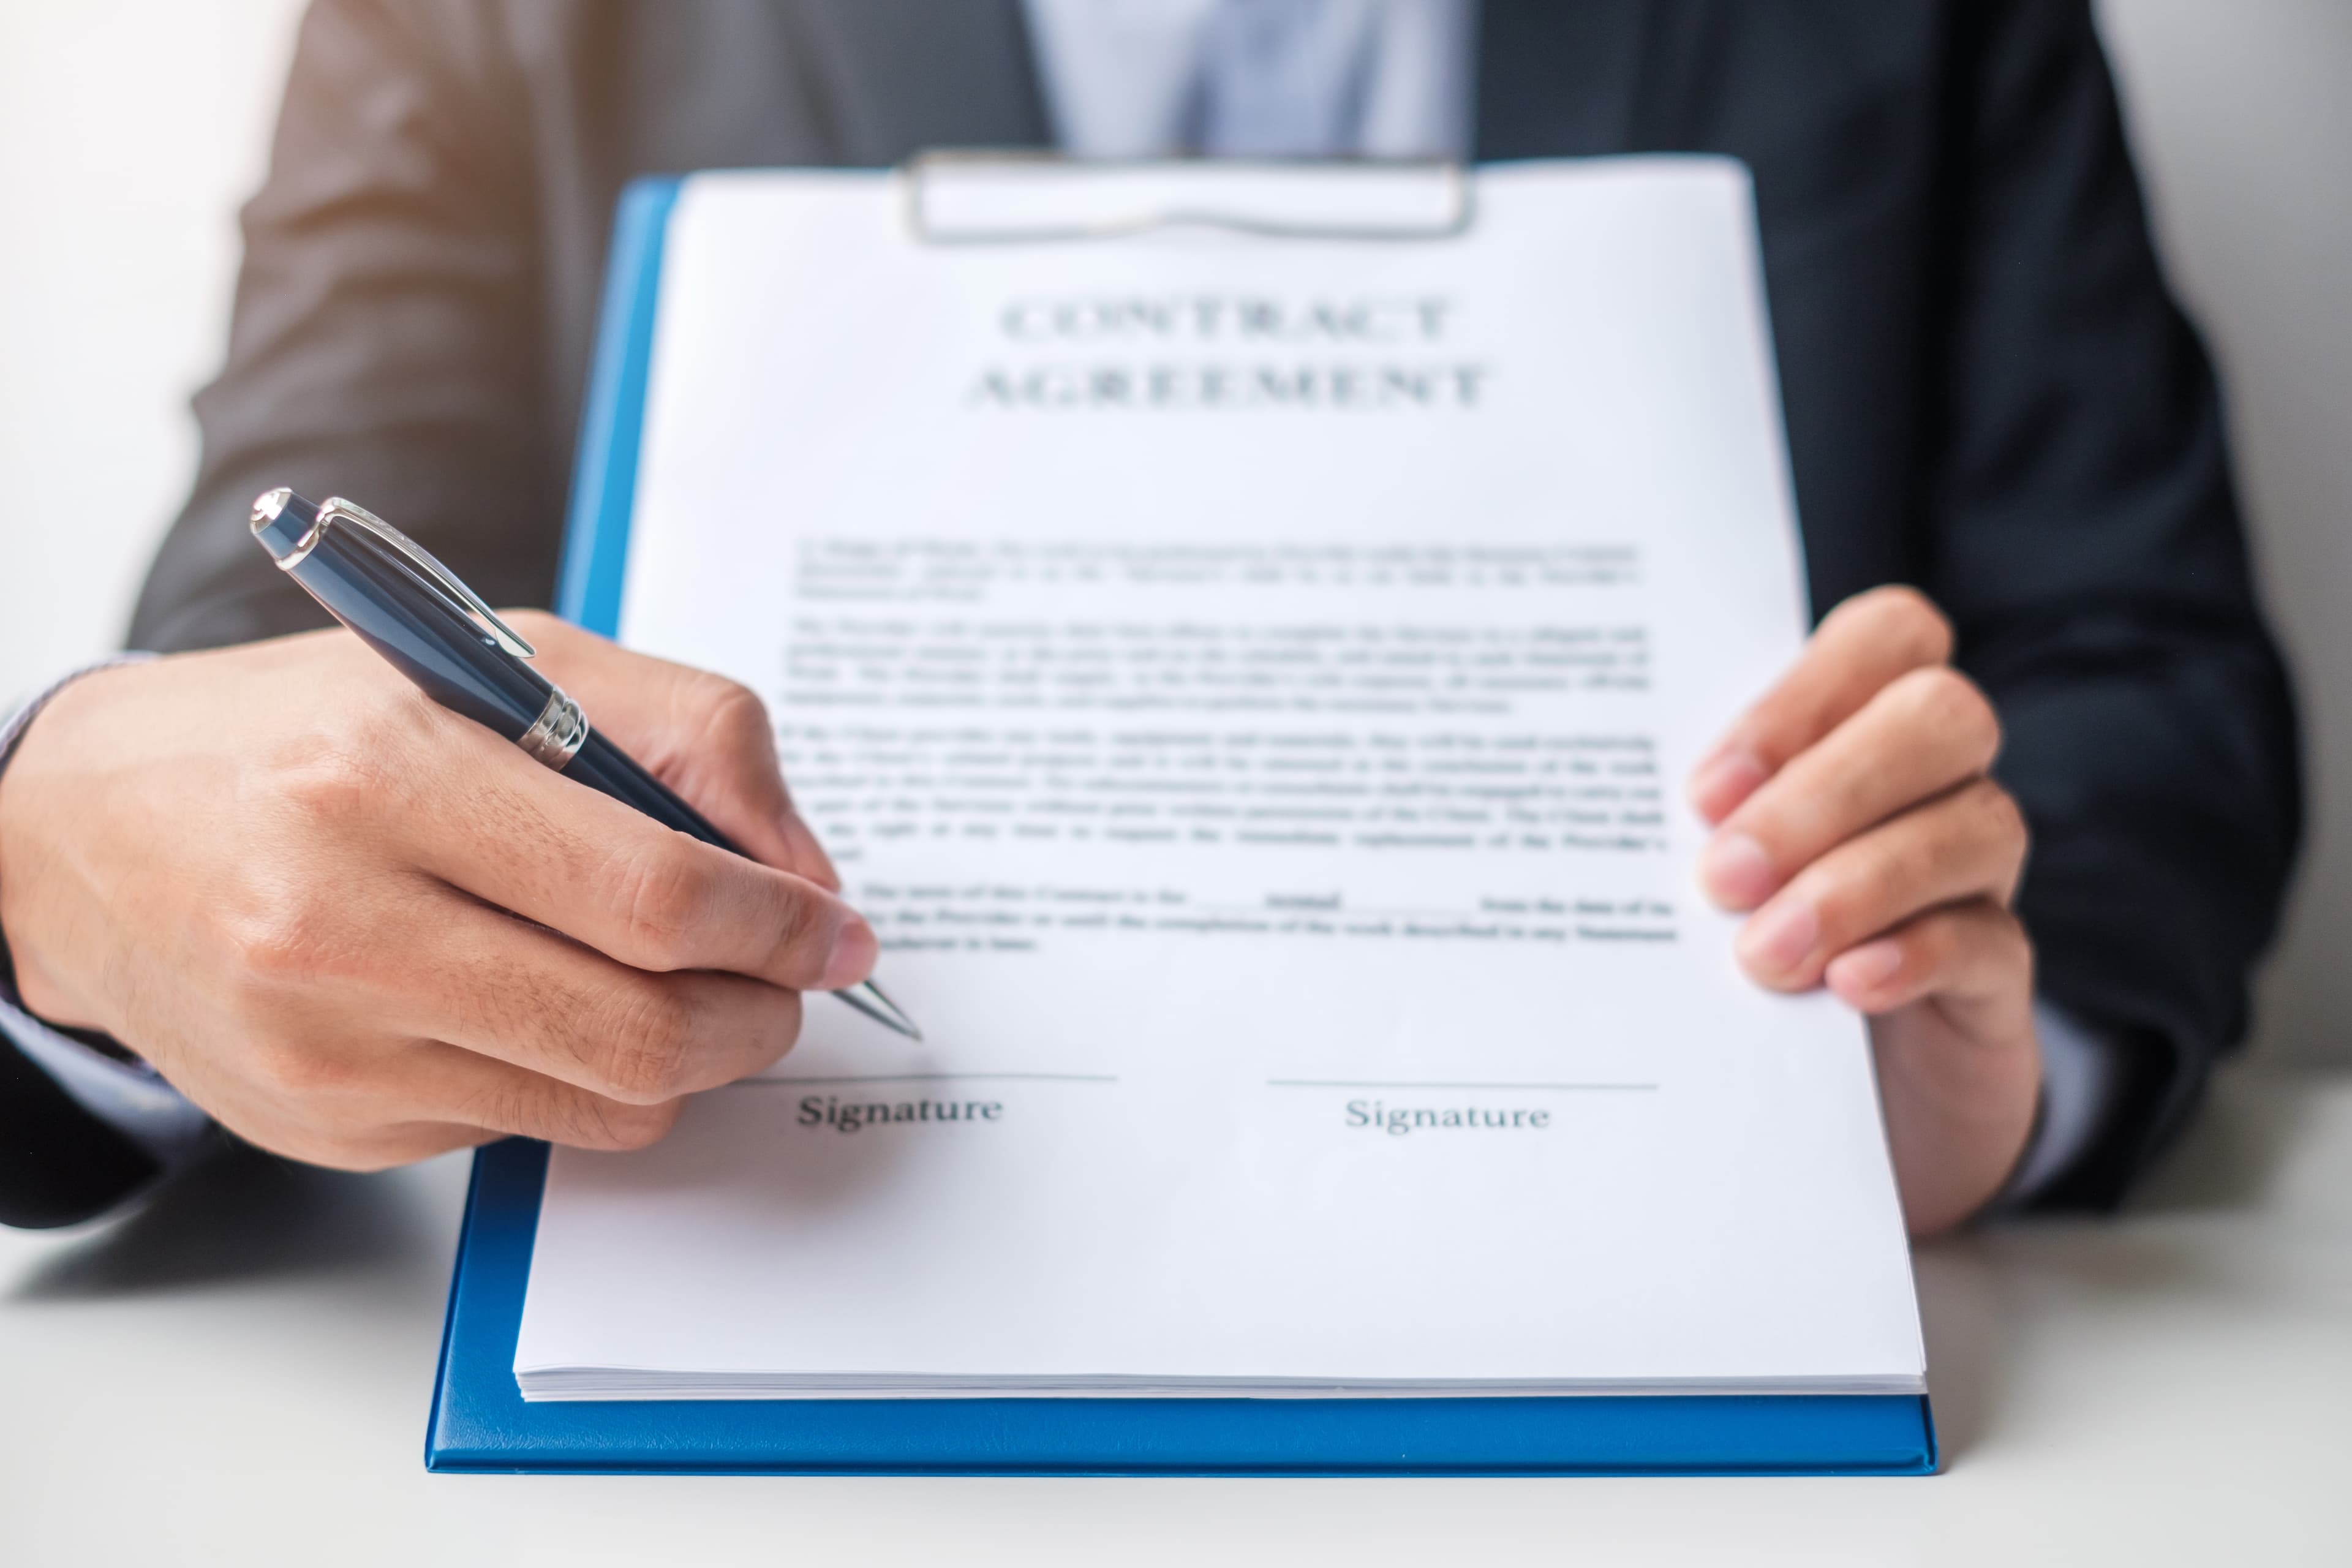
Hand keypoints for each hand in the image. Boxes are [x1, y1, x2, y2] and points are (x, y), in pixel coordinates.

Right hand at [0, 613, 871, 1169]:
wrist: (86, 834)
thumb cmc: (311, 732)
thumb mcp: (499, 660)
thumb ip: (680, 733)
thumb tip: (805, 873)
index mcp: (388, 770)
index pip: (652, 893)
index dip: (778, 926)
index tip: (835, 931)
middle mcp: (339, 918)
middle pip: (642, 1026)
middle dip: (760, 1013)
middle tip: (790, 982)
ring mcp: (325, 1043)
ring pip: (603, 1099)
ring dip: (691, 1058)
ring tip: (690, 992)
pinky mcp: (326, 1124)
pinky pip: (526, 1129)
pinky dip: (581, 1079)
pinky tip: (542, 1005)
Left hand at [1689, 587, 2036, 1235]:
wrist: (1803, 1101)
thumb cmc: (1737, 952)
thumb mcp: (1708, 876)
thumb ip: (1692, 831)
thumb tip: (1607, 826)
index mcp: (1859, 727)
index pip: (1885, 638)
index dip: (1801, 696)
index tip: (1706, 790)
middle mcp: (1934, 783)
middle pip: (1939, 718)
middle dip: (1825, 791)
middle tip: (1723, 877)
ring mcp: (1977, 876)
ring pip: (1977, 823)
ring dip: (1858, 883)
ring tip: (1764, 955)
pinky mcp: (1997, 979)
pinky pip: (1991, 940)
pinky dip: (1915, 953)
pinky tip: (1848, 987)